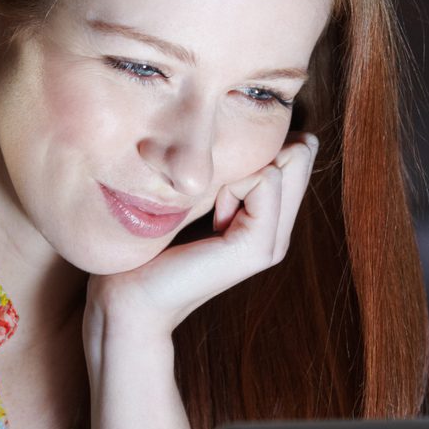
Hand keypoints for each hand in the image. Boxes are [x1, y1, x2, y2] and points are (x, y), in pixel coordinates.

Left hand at [85, 133, 318, 337]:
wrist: (131, 297)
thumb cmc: (151, 242)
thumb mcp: (198, 195)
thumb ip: (229, 172)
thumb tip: (255, 131)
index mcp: (268, 222)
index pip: (295, 153)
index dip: (252, 151)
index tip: (215, 189)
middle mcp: (279, 234)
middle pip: (297, 156)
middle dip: (253, 157)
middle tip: (215, 198)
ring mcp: (273, 244)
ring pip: (281, 164)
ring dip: (238, 173)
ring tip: (212, 211)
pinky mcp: (257, 248)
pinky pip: (265, 180)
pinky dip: (232, 186)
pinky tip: (213, 218)